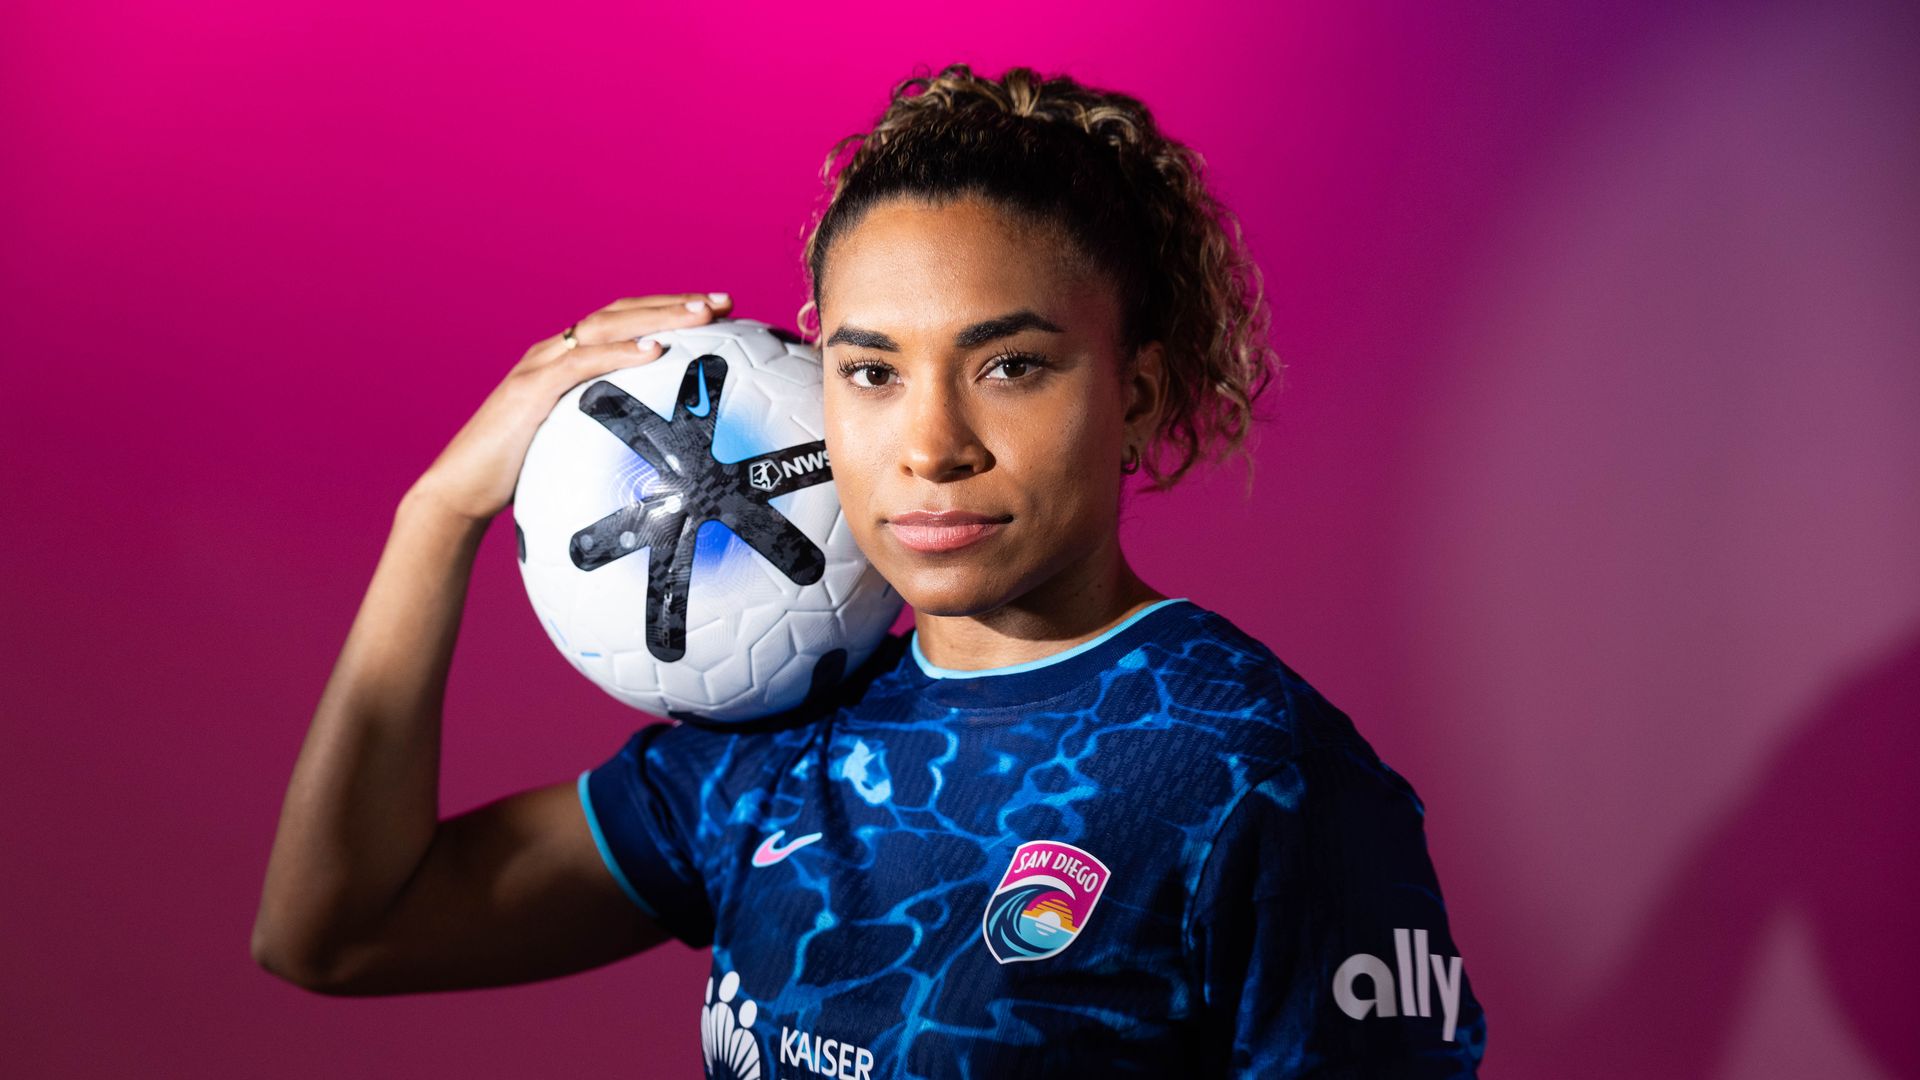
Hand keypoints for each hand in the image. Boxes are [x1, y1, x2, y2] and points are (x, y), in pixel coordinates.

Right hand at [407, 292, 732, 522]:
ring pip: (606, 326)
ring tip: (701, 315)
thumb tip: (667, 464)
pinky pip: (581, 362)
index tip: (717, 312)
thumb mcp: (572, 450)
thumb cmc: (519, 479)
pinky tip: (656, 351)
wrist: (459, 493)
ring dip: (658, 316)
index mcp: (565, 363)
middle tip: (724, 302)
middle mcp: (553, 352)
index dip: (668, 312)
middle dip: (675, 302)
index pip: (624, 324)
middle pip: (622, 313)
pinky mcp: (529, 390)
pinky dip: (619, 352)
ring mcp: (540, 366)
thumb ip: (606, 437)